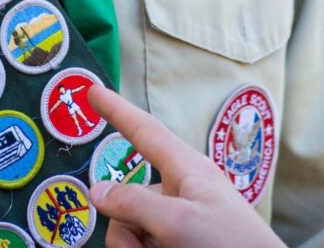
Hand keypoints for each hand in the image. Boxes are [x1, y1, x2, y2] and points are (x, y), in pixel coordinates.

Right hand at [87, 86, 285, 247]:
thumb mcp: (178, 223)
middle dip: (125, 226)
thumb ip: (134, 203)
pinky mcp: (182, 242)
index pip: (143, 131)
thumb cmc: (230, 245)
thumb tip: (97, 190)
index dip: (116, 110)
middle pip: (129, 196)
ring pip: (134, 226)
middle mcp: (181, 190)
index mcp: (186, 168)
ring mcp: (182, 219)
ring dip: (135, 246)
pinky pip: (147, 242)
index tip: (93, 91)